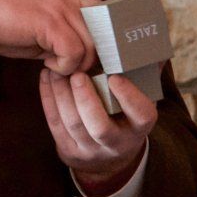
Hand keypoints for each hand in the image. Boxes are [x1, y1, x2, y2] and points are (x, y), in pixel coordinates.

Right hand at [0, 0, 97, 74]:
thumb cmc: (2, 22)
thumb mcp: (42, 26)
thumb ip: (64, 35)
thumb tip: (83, 57)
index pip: (107, 18)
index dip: (104, 42)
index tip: (92, 59)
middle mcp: (70, 0)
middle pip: (102, 38)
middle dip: (89, 60)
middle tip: (68, 68)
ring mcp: (61, 9)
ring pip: (90, 48)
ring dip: (73, 65)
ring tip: (52, 64)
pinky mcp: (51, 23)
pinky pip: (73, 54)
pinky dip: (62, 66)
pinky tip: (46, 64)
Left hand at [39, 68, 156, 196]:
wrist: (108, 157)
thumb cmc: (125, 115)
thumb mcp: (140, 100)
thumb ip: (144, 74)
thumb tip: (150, 40)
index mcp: (139, 128)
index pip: (141, 115)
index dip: (129, 97)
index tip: (114, 77)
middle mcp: (117, 144)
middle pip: (100, 128)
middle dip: (87, 99)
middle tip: (78, 74)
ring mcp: (90, 150)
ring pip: (73, 124)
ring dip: (62, 95)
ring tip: (57, 71)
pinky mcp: (68, 149)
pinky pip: (55, 124)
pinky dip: (49, 99)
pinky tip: (47, 78)